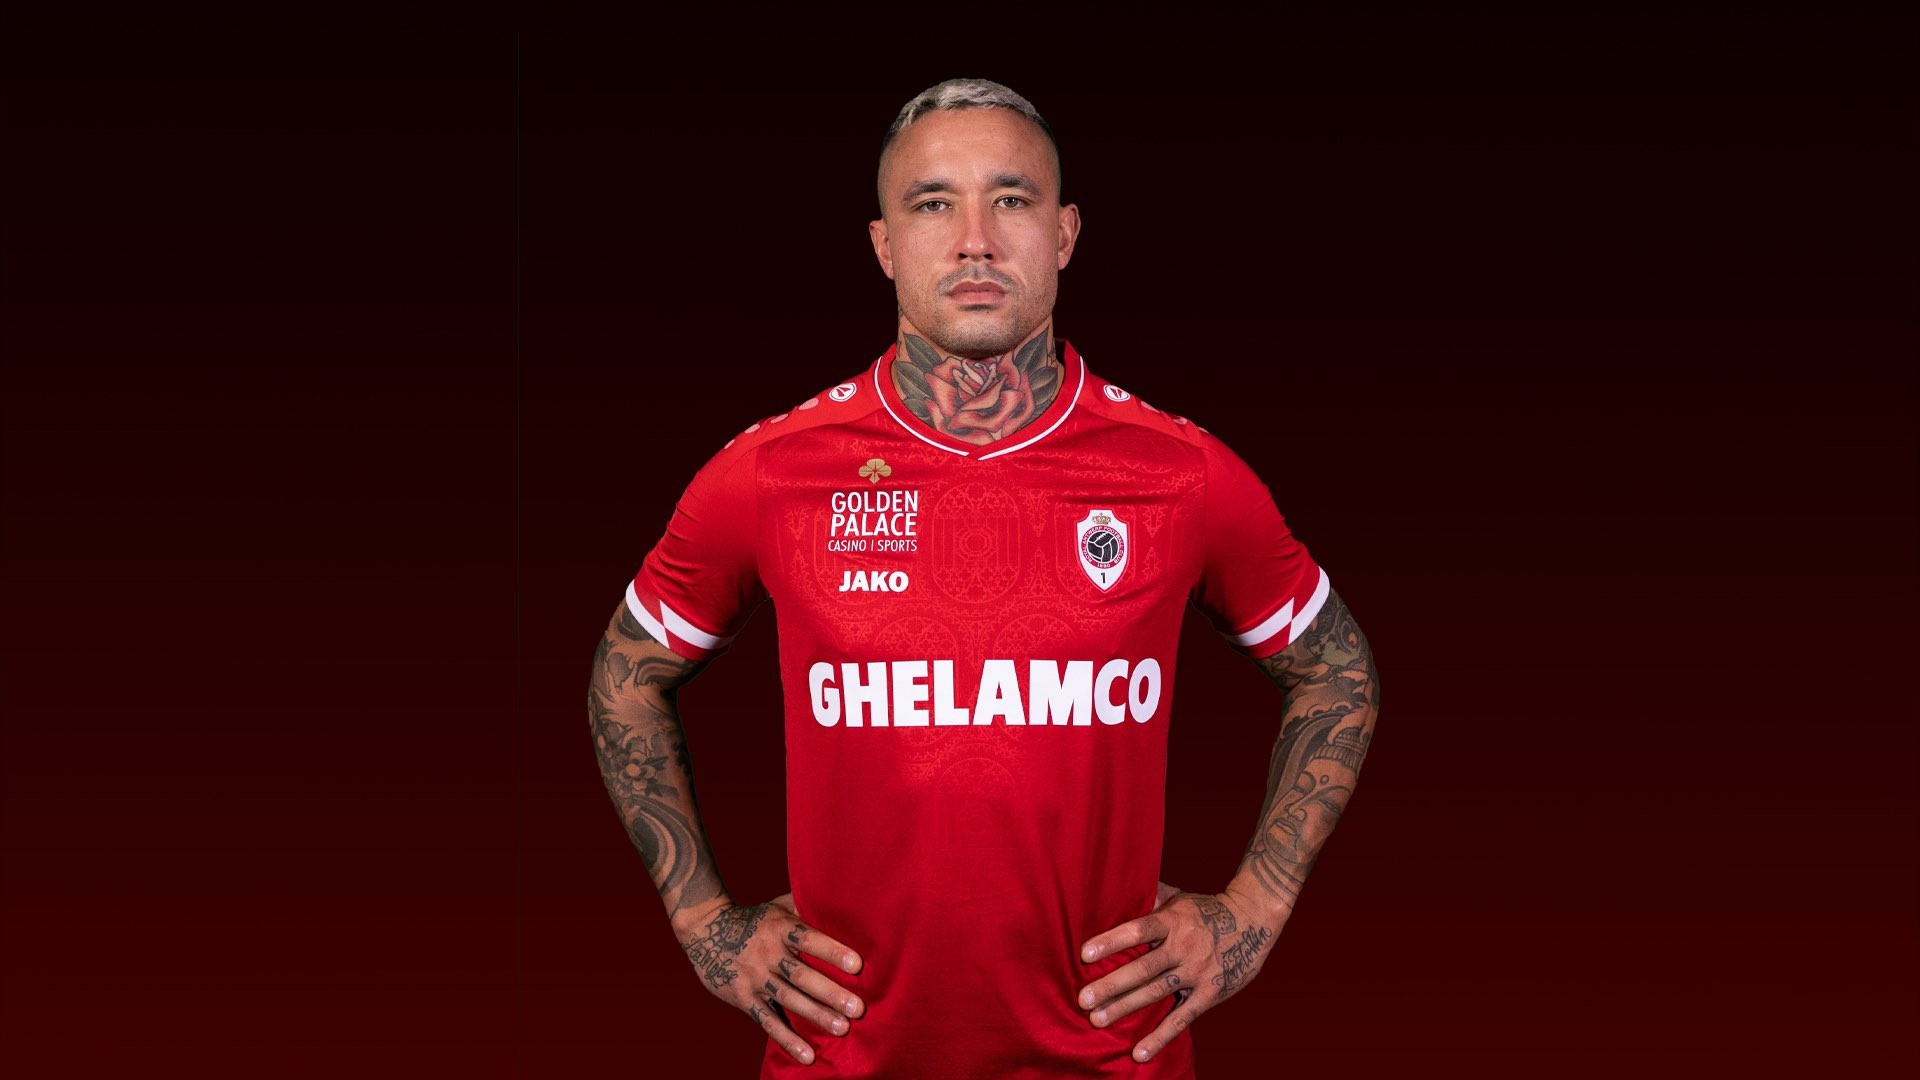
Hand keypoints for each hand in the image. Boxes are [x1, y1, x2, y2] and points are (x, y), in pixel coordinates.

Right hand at [677, 892, 866, 1065]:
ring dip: (816, 1015)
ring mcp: (754, 978)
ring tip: (842, 1028)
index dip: (831, 951)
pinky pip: (767, 1021)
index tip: (857, 965)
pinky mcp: (743, 998)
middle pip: (801, 975)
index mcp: (779, 928)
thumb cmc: (754, 919)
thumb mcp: (777, 907)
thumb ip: (805, 907)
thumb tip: (842, 902)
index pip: (807, 939)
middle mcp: (767, 954)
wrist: (704, 929)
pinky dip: (787, 1039)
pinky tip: (807, 1055)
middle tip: (857, 1008)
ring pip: (788, 999)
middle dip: (830, 993)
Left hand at [1075, 884, 1278, 1063]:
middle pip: (1144, 967)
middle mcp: (1184, 946)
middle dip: (1112, 984)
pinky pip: (1182, 1019)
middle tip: (1083, 999)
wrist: (1254, 918)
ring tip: (1097, 1020)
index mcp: (1173, 920)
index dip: (1112, 941)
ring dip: (1126, 1008)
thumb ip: (1150, 896)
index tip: (1084, 954)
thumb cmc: (1206, 909)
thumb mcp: (1179, 898)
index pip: (1139, 929)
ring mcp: (1198, 971)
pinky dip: (1160, 1037)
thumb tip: (1117, 884)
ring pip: (1157, 993)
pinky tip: (1139, 1053)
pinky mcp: (1210, 993)